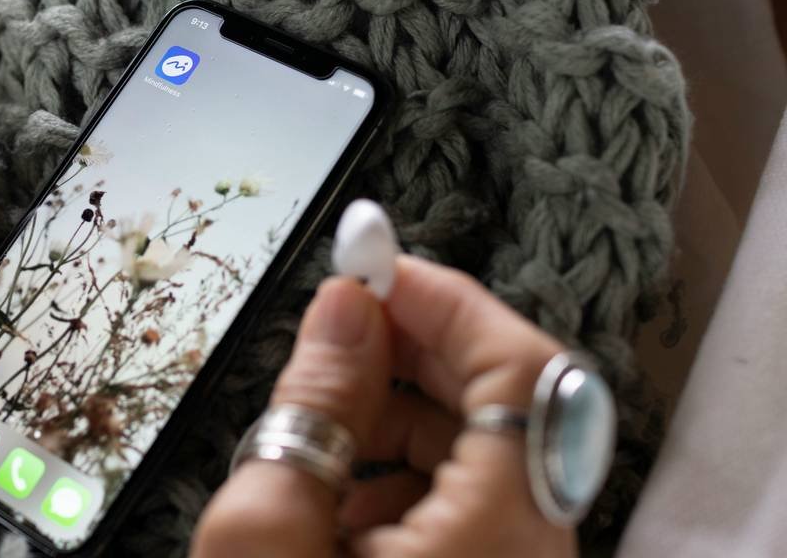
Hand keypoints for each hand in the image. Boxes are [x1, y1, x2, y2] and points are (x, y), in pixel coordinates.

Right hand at [191, 256, 576, 557]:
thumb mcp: (267, 534)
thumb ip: (312, 406)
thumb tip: (344, 306)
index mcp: (497, 540)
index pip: (523, 372)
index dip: (449, 303)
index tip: (374, 267)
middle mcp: (529, 556)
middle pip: (511, 405)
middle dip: (421, 349)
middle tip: (339, 324)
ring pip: (485, 453)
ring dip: (405, 409)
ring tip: (319, 413)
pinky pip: (465, 503)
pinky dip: (404, 472)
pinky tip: (334, 490)